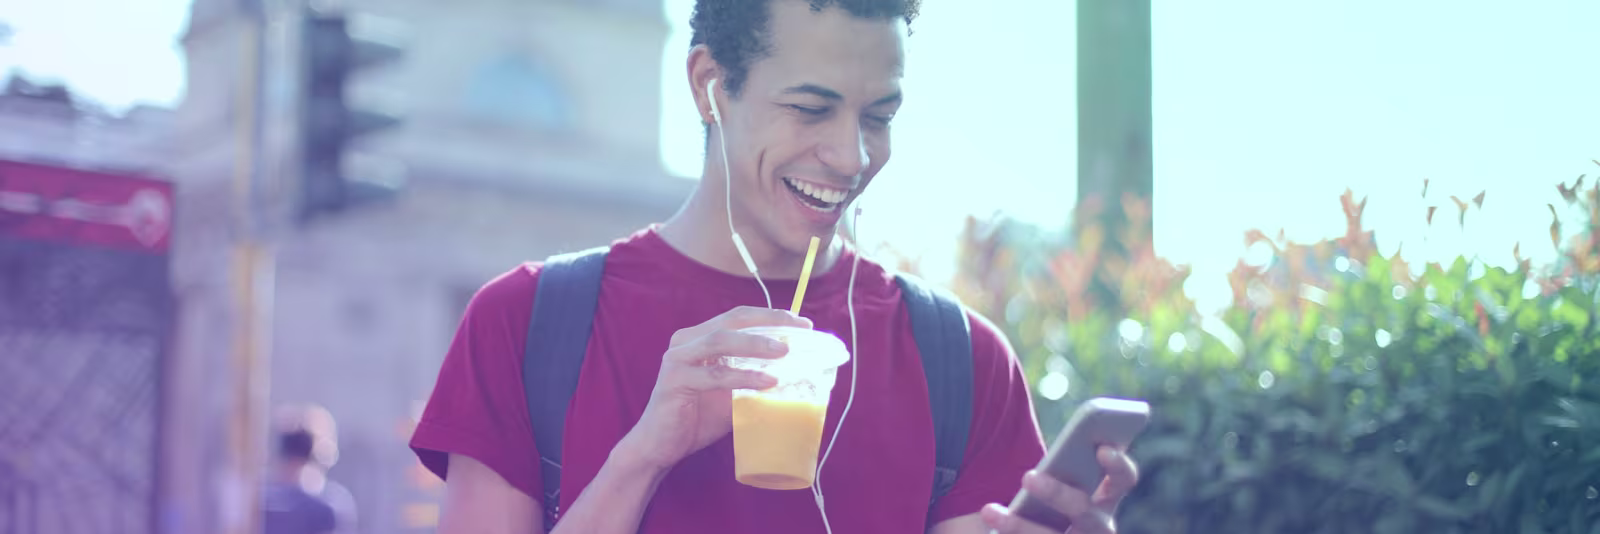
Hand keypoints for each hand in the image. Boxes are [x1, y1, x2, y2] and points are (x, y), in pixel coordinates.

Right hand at [618, 306, 811, 470]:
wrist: (661, 446)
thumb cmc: (698, 419)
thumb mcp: (733, 394)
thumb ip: (754, 380)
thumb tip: (796, 376)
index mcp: (700, 338)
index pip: (739, 317)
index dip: (771, 316)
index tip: (802, 323)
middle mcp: (686, 341)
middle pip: (732, 320)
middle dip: (770, 321)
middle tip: (800, 330)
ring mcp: (678, 358)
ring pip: (721, 341)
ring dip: (756, 344)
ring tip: (784, 352)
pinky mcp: (675, 380)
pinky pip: (715, 374)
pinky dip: (743, 377)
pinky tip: (768, 381)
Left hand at [979, 446, 1139, 533]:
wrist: (1046, 532)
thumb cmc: (1051, 503)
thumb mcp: (1061, 485)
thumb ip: (1061, 466)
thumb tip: (1035, 454)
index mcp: (1106, 499)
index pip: (1124, 479)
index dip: (1118, 465)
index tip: (1102, 448)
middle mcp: (1099, 527)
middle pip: (1082, 510)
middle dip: (1056, 493)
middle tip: (1027, 476)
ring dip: (1019, 525)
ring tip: (988, 511)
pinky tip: (987, 522)